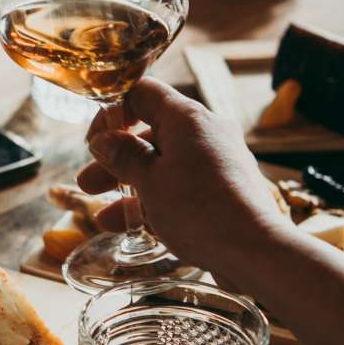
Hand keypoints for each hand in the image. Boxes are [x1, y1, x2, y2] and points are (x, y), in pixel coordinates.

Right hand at [76, 78, 293, 280]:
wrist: (255, 251)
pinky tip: (133, 228)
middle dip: (116, 160)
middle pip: (151, 134)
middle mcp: (206, 133)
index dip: (113, 111)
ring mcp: (218, 163)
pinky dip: (157, 203)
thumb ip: (124, 157)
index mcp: (188, 119)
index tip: (94, 140)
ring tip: (104, 217)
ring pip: (165, 166)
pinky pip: (183, 188)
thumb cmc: (200, 210)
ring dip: (131, 187)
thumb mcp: (150, 182)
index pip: (143, 93)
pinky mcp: (225, 191)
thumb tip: (104, 140)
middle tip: (88, 182)